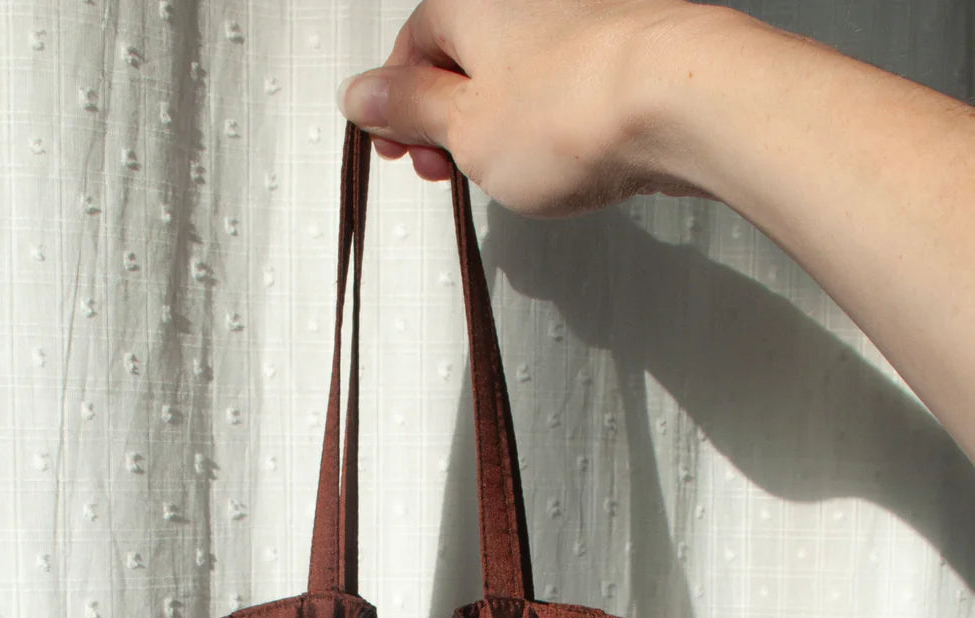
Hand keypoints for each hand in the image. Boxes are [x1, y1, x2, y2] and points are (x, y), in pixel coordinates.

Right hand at [335, 0, 715, 216]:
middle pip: (466, 60)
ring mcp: (577, 24)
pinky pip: (563, 91)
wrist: (680, 100)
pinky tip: (558, 161)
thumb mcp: (463, 129)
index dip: (398, 106)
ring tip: (507, 173)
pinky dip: (549, 127)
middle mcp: (524, 0)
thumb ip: (409, 111)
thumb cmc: (574, 107)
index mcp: (471, 1)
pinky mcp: (618, 57)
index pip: (412, 46)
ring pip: (517, 78)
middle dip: (450, 122)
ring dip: (500, 129)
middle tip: (447, 168)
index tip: (396, 147)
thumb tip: (364, 96)